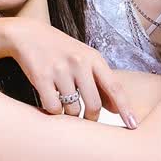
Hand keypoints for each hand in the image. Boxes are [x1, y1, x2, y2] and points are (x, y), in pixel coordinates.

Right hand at [4, 20, 134, 124]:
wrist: (28, 35)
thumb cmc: (60, 50)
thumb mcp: (84, 59)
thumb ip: (100, 82)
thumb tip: (116, 108)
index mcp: (94, 58)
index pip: (114, 87)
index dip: (125, 108)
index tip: (133, 125)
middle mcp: (79, 63)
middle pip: (94, 104)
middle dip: (91, 118)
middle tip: (86, 119)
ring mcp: (60, 70)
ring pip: (73, 109)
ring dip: (70, 115)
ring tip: (64, 105)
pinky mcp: (41, 77)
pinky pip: (54, 107)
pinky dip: (54, 112)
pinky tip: (51, 103)